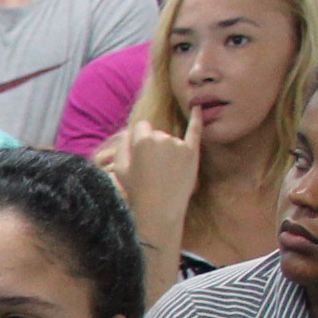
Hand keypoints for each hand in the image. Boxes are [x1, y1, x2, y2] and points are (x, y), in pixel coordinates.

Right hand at [101, 111, 198, 240]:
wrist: (160, 210)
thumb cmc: (136, 190)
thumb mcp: (119, 168)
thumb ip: (122, 146)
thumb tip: (129, 133)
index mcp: (143, 139)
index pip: (140, 127)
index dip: (137, 141)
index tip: (137, 155)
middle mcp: (162, 138)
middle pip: (156, 133)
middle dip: (152, 145)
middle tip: (150, 168)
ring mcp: (179, 145)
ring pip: (170, 139)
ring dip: (166, 151)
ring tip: (163, 173)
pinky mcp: (193, 153)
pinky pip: (195, 131)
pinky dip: (197, 119)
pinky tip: (198, 108)